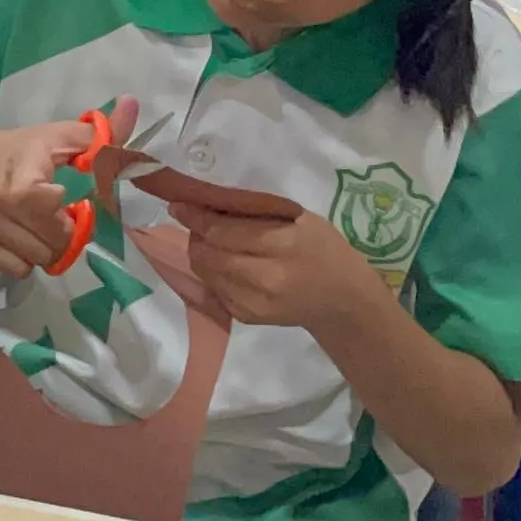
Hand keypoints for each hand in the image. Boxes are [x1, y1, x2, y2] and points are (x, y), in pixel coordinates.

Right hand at [0, 121, 96, 275]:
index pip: (51, 206)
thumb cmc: (19, 150)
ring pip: (39, 259)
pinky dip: (27, 260)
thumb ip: (96, 135)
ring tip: (41, 227)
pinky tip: (24, 238)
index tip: (64, 195)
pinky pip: (18, 270)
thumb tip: (131, 111)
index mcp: (21, 175)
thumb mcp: (55, 137)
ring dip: (48, 247)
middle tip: (60, 216)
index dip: (67, 207)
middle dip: (65, 232)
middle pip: (55, 242)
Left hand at [157, 185, 368, 336]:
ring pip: (206, 272)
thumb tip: (208, 203)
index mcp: (282, 245)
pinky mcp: (247, 317)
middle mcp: (266, 277)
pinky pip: (214, 290)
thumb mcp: (298, 219)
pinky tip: (226, 263)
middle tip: (197, 221)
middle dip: (196, 235)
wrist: (342, 300)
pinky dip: (212, 273)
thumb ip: (255, 213)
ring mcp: (254, 303)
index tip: (178, 204)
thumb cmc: (323, 248)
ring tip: (212, 241)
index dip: (195, 217)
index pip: (223, 232)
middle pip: (209, 254)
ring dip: (201, 253)